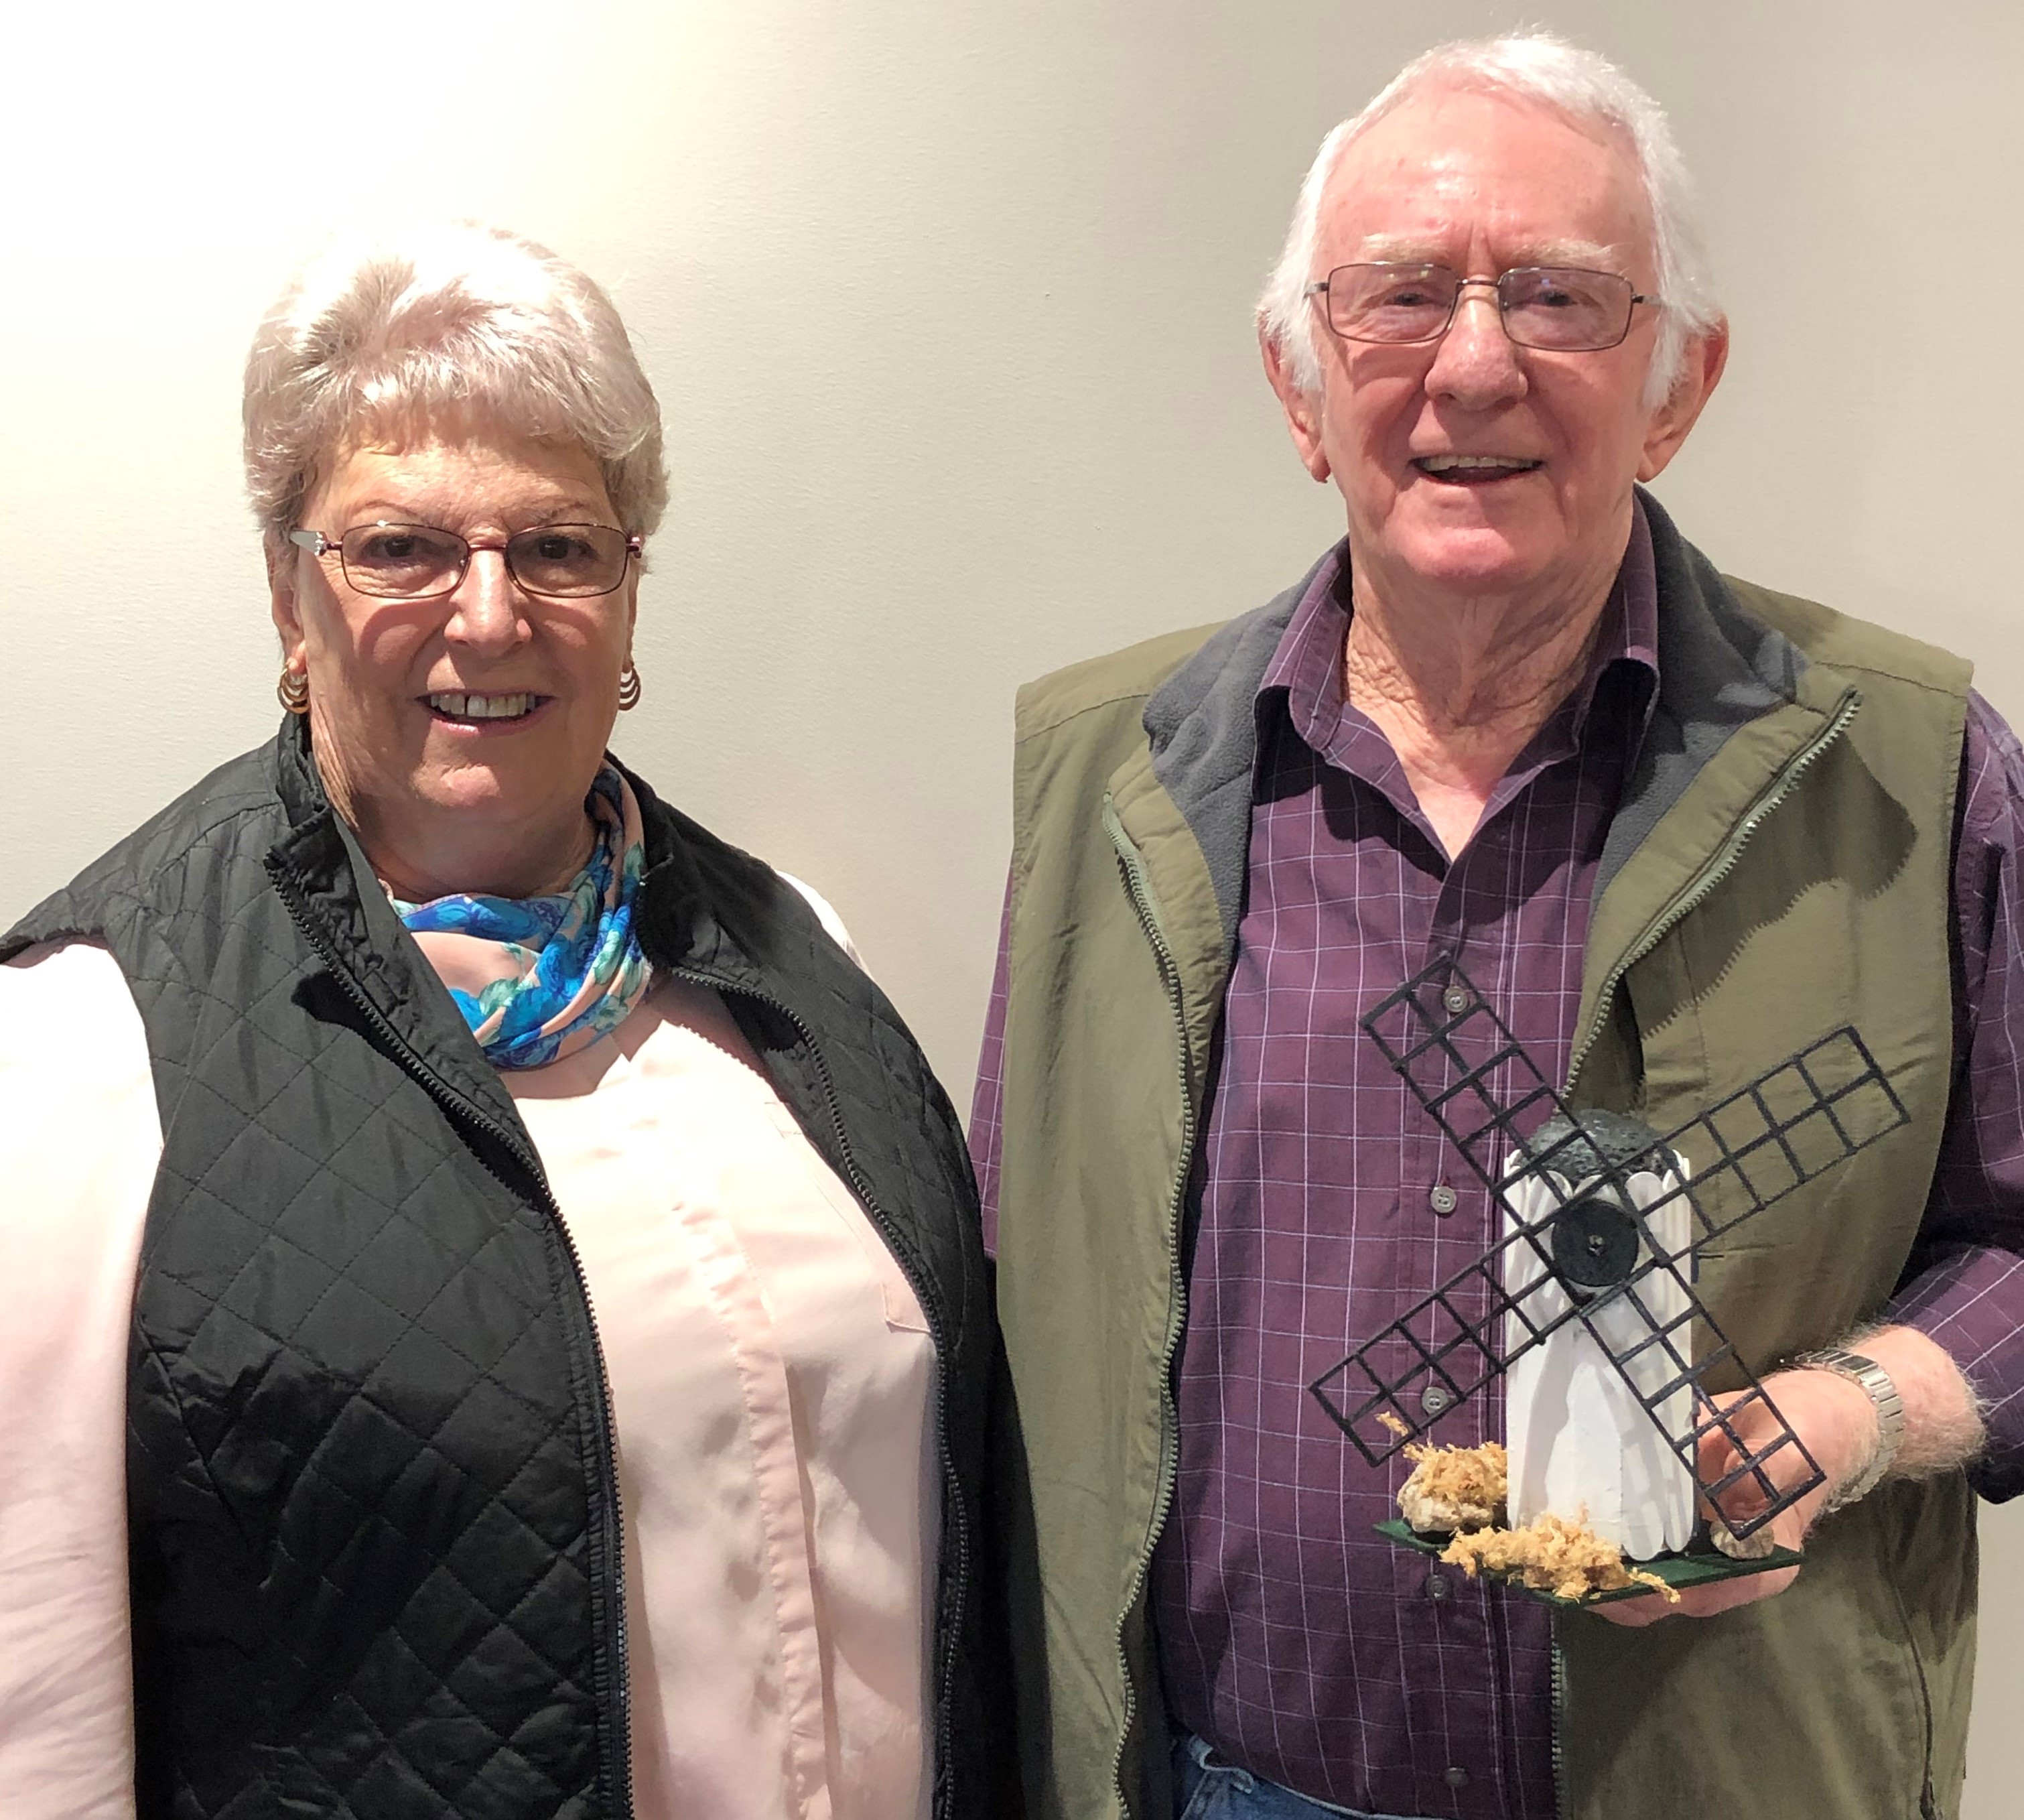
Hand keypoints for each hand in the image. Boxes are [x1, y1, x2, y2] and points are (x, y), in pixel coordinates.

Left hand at [1593, 1366, 1877, 1626]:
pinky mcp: (1681, 1517)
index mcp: (1761, 1562)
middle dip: (1615, 1587)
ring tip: (1556, 1549)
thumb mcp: (1794, 1450)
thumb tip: (1731, 1492)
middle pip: (1665, 1593)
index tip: (1612, 1584)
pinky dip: (1608, 1534)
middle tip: (1565, 1565)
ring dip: (1603, 1567)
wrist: (1814, 1410)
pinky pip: (1641, 1536)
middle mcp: (1728, 1563)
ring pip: (1647, 1572)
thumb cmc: (1810, 1435)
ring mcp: (1702, 1542)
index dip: (1655, 1594)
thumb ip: (1766, 1474)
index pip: (1703, 1594)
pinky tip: (1570, 1518)